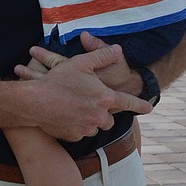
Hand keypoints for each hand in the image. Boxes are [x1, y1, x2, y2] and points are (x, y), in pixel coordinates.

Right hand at [21, 41, 151, 140]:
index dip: (141, 104)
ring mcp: (87, 128)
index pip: (129, 103)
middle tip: (91, 105)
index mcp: (105, 98)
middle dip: (103, 113)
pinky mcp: (74, 136)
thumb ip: (102, 55)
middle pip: (109, 119)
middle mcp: (99, 116)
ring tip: (75, 110)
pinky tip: (65, 117)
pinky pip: (80, 133)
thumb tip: (118, 49)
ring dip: (90, 120)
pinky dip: (76, 127)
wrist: (35, 102)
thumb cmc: (58, 81)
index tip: (150, 108)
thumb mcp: (81, 63)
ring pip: (95, 127)